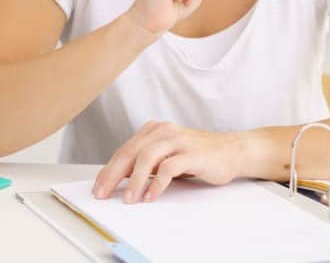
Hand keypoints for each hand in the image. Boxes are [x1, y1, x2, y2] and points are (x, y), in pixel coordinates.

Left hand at [92, 121, 247, 202]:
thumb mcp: (168, 155)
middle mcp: (163, 131)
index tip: (98, 187)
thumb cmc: (198, 155)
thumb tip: (119, 179)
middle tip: (103, 193)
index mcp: (154, 130)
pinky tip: (150, 196)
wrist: (232, 150)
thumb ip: (147, 162)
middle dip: (113, 175)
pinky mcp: (191, 153)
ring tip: (128, 199)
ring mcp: (178, 140)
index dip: (108, 169)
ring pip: (147, 157)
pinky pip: (168, 167)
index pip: (125, 150)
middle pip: (131, 152)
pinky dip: (156, 184)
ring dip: (134, 180)